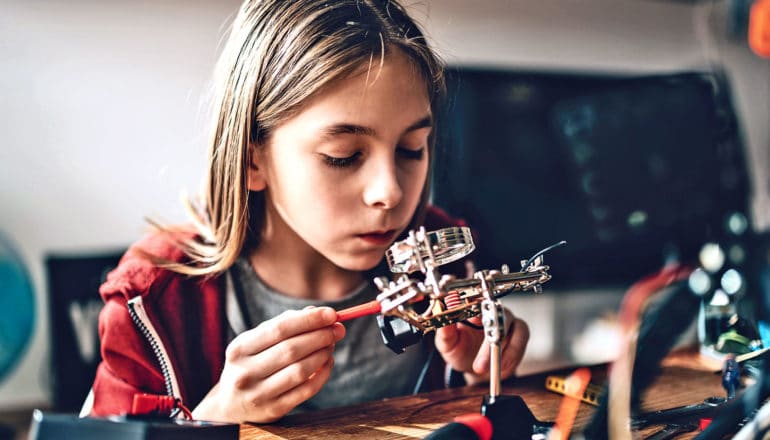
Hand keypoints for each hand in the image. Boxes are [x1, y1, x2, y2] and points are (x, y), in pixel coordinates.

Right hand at [192, 306, 344, 422]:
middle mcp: (246, 372)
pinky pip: (306, 390)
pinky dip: (322, 374)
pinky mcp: (274, 410)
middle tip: (338, 329)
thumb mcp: (255, 342)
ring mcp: (259, 393)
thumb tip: (316, 312)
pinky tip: (328, 362)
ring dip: (322, 354)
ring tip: (331, 344)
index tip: (331, 313)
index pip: (280, 329)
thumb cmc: (250, 364)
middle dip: (320, 336)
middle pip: (291, 349)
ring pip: (301, 370)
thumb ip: (284, 324)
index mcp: (239, 349)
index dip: (309, 320)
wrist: (230, 405)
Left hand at [434, 308, 528, 384]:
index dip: (479, 309)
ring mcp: (508, 320)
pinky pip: (521, 340)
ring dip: (503, 352)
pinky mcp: (519, 333)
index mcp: (473, 308)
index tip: (476, 321)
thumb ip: (445, 331)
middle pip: (498, 316)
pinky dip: (512, 355)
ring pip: (513, 327)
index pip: (478, 300)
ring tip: (489, 369)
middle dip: (490, 342)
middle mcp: (492, 310)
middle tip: (480, 364)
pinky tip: (502, 366)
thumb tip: (443, 315)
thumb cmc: (459, 351)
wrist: (473, 368)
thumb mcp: (447, 344)